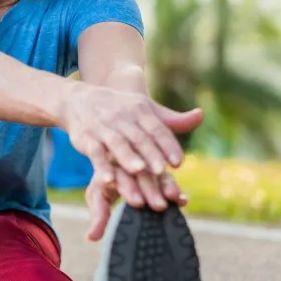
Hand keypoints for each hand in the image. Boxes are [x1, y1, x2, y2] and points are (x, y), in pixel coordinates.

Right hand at [62, 82, 203, 180]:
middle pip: (139, 138)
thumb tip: (200, 116)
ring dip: (128, 158)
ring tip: (139, 171)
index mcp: (140, 111)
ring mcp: (104, 128)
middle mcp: (122, 118)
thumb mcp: (145, 110)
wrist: (80, 99)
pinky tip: (108, 180)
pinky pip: (95, 153)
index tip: (178, 162)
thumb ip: (172, 120)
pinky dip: (102, 166)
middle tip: (162, 172)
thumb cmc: (120, 109)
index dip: (168, 145)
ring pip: (118, 144)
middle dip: (150, 154)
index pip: (157, 129)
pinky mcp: (87, 139)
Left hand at [84, 167, 188, 241]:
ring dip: (165, 187)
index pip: (118, 176)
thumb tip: (90, 238)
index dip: (128, 189)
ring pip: (156, 174)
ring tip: (173, 199)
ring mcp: (144, 163)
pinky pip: (168, 177)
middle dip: (150, 190)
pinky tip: (182, 200)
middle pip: (139, 175)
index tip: (137, 202)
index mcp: (109, 167)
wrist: (115, 162)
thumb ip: (98, 216)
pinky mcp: (158, 168)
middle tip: (158, 206)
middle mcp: (127, 162)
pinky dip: (175, 188)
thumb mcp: (98, 197)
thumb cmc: (105, 185)